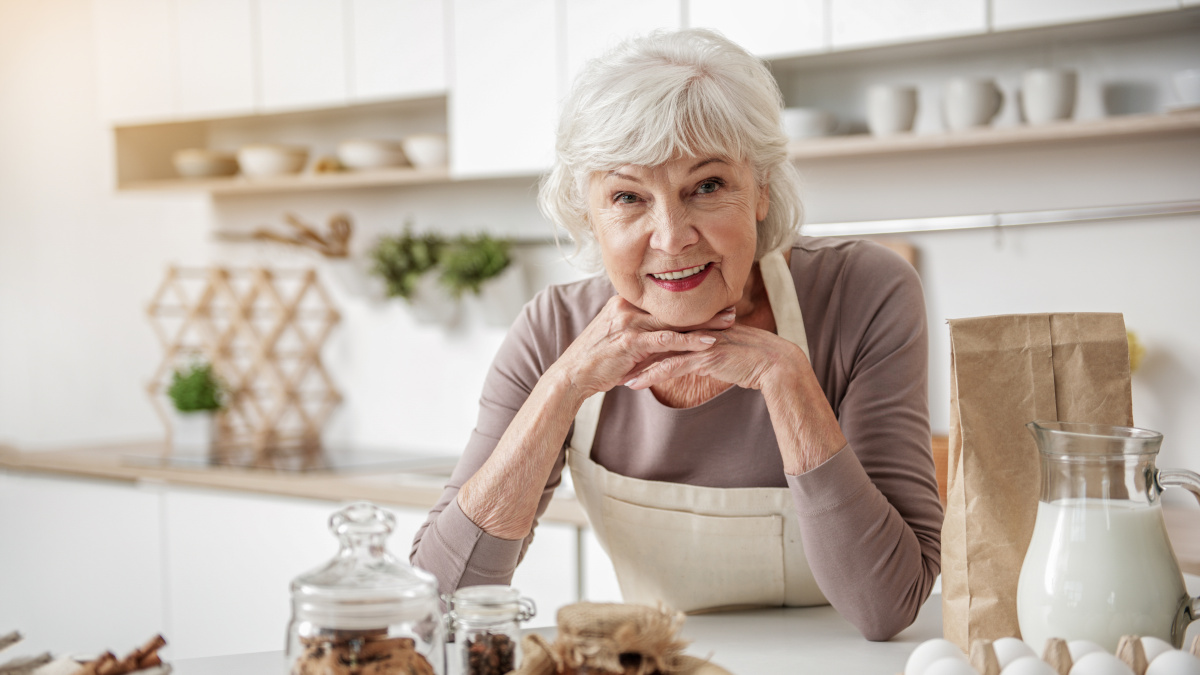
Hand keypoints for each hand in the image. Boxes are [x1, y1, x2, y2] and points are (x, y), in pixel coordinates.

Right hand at [551, 295, 735, 401]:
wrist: (571, 375)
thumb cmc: (594, 361)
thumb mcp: (617, 339)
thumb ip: (638, 332)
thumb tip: (659, 336)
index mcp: (624, 302)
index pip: (665, 301)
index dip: (691, 302)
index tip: (715, 301)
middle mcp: (626, 307)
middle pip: (673, 307)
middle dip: (704, 309)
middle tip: (731, 307)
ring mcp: (628, 323)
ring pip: (674, 321)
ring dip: (704, 323)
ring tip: (729, 323)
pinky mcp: (630, 342)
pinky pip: (666, 340)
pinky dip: (690, 341)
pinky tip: (709, 343)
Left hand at [622, 323, 802, 391]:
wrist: (774, 364)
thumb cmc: (749, 358)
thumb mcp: (720, 349)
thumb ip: (701, 347)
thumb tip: (686, 354)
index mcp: (696, 323)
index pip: (660, 327)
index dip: (638, 337)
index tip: (619, 348)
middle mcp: (695, 328)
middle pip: (653, 335)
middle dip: (629, 349)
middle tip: (607, 360)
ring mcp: (699, 341)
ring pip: (658, 350)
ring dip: (634, 364)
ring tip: (613, 375)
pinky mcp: (705, 357)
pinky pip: (672, 366)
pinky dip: (651, 375)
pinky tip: (634, 384)